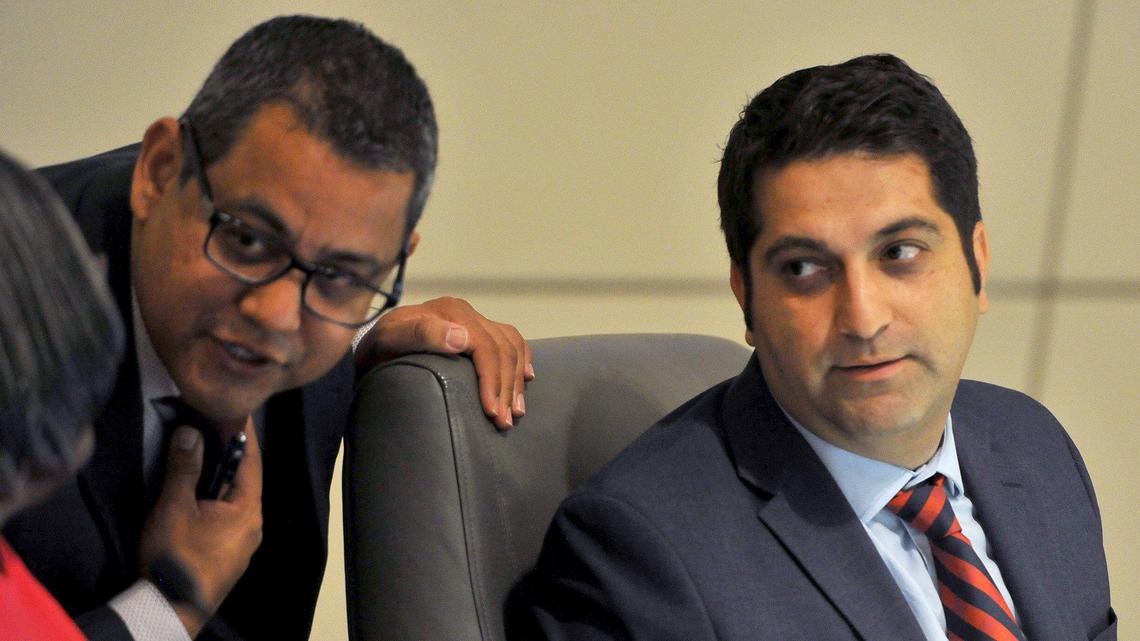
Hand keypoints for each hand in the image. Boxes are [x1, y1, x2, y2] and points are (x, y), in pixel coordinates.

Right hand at [139, 419, 262, 636]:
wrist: (170, 610)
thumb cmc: (175, 556)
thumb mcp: (174, 508)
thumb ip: (184, 468)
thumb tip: (191, 431)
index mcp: (248, 509)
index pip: (251, 460)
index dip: (242, 433)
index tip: (237, 409)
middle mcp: (253, 524)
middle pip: (246, 478)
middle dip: (232, 451)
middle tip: (217, 424)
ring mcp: (244, 542)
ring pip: (238, 497)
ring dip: (224, 474)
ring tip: (208, 450)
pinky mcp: (230, 555)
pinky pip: (230, 514)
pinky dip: (219, 495)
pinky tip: (203, 490)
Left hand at [355, 296, 533, 428]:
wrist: (370, 347)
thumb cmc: (376, 351)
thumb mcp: (389, 341)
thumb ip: (420, 335)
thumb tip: (462, 338)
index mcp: (448, 311)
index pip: (485, 346)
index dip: (492, 380)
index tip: (491, 412)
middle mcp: (463, 311)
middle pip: (501, 349)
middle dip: (506, 388)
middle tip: (504, 422)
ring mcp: (471, 319)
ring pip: (511, 346)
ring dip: (516, 380)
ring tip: (514, 412)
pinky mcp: (475, 328)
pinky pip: (510, 339)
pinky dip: (522, 358)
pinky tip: (526, 378)